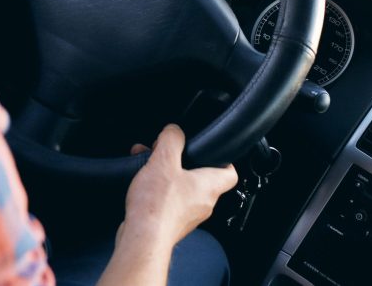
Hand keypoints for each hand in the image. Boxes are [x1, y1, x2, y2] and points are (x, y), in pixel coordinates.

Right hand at [121, 124, 237, 247]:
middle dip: (182, 162)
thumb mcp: (164, 160)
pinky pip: (169, 202)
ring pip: (182, 189)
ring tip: (148, 165)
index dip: (223, 159)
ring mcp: (188, 216)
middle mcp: (203, 203)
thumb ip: (172, 139)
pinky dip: (157, 190)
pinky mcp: (171, 224)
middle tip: (167, 153)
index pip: (230, 173)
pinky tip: (141, 185)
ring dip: (166, 175)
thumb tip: (174, 131)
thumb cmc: (157, 206)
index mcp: (209, 186)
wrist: (142, 239)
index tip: (212, 151)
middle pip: (201, 178)